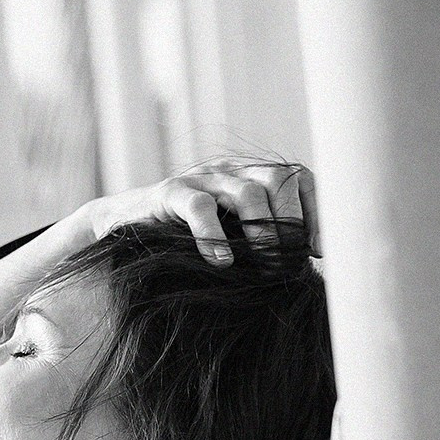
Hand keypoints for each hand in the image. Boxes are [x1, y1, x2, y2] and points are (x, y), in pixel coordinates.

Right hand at [84, 159, 320, 266]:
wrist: (120, 229)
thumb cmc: (181, 242)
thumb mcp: (228, 238)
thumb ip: (258, 242)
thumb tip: (301, 268)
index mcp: (250, 177)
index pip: (298, 179)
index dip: (316, 212)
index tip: (319, 250)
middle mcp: (230, 171)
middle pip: (279, 179)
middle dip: (290, 223)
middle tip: (288, 264)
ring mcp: (201, 178)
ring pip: (247, 191)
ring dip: (262, 232)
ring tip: (262, 267)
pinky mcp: (169, 192)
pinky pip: (199, 206)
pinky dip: (214, 235)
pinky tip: (220, 262)